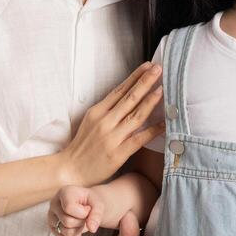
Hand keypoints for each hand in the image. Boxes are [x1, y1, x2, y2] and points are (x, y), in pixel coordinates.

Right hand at [48, 185, 103, 235]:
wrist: (87, 205)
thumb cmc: (91, 202)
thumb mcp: (98, 204)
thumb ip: (97, 215)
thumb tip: (92, 228)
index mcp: (64, 192)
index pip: (69, 208)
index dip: (83, 213)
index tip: (87, 208)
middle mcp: (54, 203)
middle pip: (68, 221)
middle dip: (81, 221)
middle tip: (85, 215)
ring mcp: (51, 216)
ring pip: (66, 232)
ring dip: (78, 229)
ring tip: (80, 220)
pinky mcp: (52, 227)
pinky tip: (77, 227)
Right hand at [57, 61, 164, 188]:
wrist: (70, 170)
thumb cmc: (82, 146)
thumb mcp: (90, 121)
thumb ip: (107, 109)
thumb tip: (127, 96)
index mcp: (97, 112)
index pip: (119, 90)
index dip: (135, 77)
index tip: (147, 66)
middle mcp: (105, 122)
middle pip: (129, 98)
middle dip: (145, 82)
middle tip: (158, 69)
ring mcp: (112, 137)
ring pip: (135, 115)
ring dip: (150, 101)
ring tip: (162, 89)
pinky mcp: (118, 153)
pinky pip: (139, 139)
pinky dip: (153, 130)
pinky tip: (165, 123)